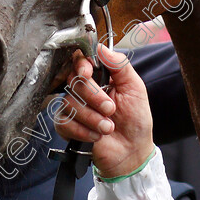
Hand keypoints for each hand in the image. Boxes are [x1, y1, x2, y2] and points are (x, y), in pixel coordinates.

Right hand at [54, 45, 154, 179]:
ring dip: (92, 117)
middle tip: (110, 108)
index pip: (81, 60)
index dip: (81, 64)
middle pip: (74, 80)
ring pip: (69, 102)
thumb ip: (120, 65)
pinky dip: (82, 130)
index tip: (88, 73)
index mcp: (101, 76)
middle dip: (93, 96)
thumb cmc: (136, 119)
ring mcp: (74, 107)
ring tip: (108, 127)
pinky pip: (63, 122)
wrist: (132, 151)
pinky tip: (96, 136)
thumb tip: (102, 48)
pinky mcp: (67, 125)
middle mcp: (85, 88)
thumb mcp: (135, 88)